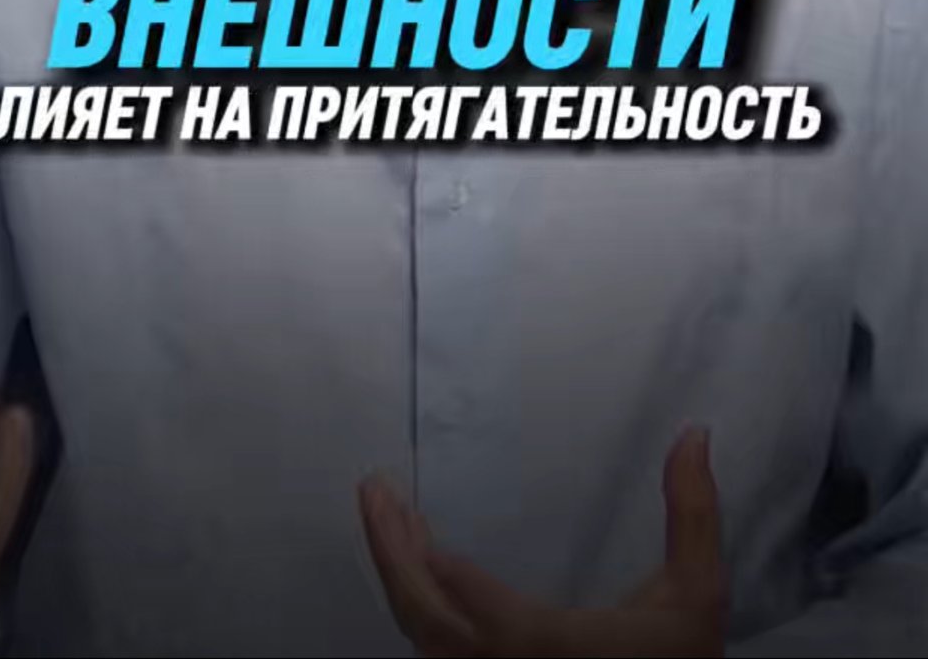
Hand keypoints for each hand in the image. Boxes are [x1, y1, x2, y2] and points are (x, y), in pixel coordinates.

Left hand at [358, 425, 727, 656]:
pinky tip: (413, 563)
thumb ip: (691, 514)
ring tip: (386, 512)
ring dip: (398, 575)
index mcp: (563, 649)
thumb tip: (694, 433)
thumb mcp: (695, 595)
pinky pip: (433, 649)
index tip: (437, 550)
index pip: (507, 629)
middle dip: (395, 559)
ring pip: (425, 639)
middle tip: (375, 492)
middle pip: (435, 628)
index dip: (471, 595)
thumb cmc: (674, 658)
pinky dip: (413, 604)